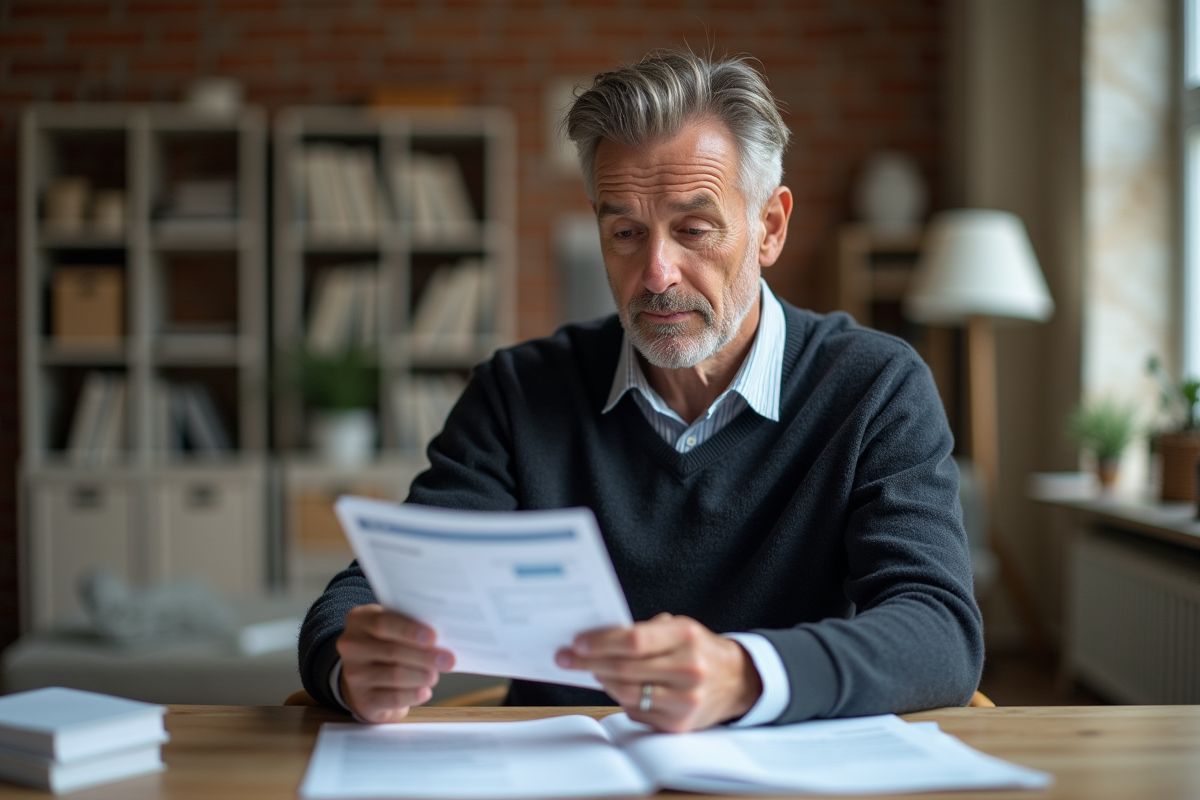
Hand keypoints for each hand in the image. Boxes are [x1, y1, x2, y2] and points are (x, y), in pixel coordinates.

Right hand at [336, 604, 454, 722]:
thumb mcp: (392, 626)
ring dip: (421, 676)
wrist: (365, 676)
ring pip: (394, 675)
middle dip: (425, 656)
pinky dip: (413, 695)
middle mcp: (352, 646)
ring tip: (435, 675)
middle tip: (449, 660)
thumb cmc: (387, 643)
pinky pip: (393, 698)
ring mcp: (354, 674)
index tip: (434, 637)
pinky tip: (425, 691)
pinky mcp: (363, 699)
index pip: (384, 623)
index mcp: (359, 620)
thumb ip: (410, 624)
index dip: (410, 630)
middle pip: (392, 651)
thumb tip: (442, 635)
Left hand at [555, 612, 761, 731]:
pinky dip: (621, 698)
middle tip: (567, 657)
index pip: (635, 640)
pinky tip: (615, 686)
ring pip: (627, 693)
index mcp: (687, 638)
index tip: (577, 642)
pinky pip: (636, 711)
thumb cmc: (700, 649)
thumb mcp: (680, 628)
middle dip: (589, 663)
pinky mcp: (678, 724)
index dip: (602, 642)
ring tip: (590, 670)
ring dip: (602, 681)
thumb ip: (645, 630)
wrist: (737, 681)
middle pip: (625, 668)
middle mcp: (689, 670)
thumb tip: (598, 637)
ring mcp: (685, 701)